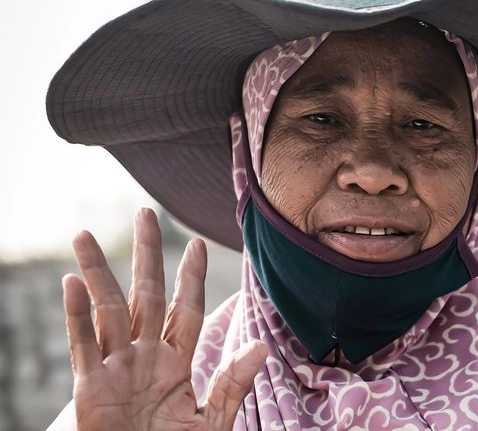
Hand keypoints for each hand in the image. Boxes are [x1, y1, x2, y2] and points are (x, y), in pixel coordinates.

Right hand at [62, 208, 266, 430]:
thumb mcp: (209, 420)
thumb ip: (231, 383)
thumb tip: (259, 346)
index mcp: (176, 362)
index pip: (186, 308)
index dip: (190, 277)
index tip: (196, 243)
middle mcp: (145, 356)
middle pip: (147, 295)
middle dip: (146, 255)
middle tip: (144, 213)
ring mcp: (116, 367)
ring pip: (109, 310)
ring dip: (97, 273)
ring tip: (83, 236)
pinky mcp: (91, 387)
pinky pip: (84, 345)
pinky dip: (77, 316)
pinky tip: (72, 284)